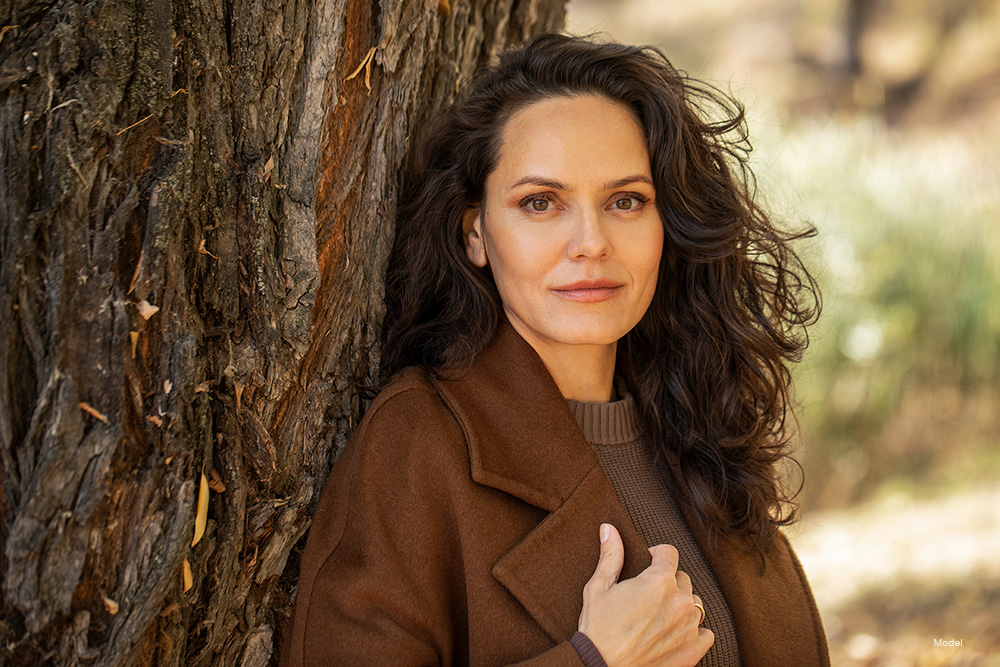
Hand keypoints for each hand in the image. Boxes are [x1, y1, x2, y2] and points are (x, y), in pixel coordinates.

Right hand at [577, 524, 713, 666]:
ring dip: (680, 606)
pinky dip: (694, 632)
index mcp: (658, 582)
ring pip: (694, 604)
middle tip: (647, 596)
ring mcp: (689, 628)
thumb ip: (610, 556)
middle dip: (667, 582)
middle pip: (683, 579)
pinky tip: (674, 633)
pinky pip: (706, 633)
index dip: (656, 555)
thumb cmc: (598, 629)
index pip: (669, 553)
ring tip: (658, 616)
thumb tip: (609, 528)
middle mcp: (680, 602)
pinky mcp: (692, 651)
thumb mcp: (598, 587)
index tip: (648, 563)